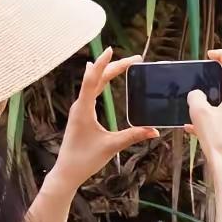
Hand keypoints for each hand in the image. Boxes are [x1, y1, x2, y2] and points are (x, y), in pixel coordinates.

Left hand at [51, 48, 158, 187]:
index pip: (93, 80)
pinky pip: (91, 91)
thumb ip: (133, 136)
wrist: (67, 172)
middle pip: (97, 79)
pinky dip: (100, 81)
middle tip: (135, 58)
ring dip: (108, 72)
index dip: (104, 64)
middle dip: (115, 66)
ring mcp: (79, 109)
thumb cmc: (84, 160)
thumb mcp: (112, 146)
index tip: (111, 49)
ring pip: (94, 84)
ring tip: (123, 62)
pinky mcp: (81, 114)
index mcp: (83, 109)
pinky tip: (100, 75)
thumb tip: (155, 131)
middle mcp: (79, 105)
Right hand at [183, 49, 221, 170]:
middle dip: (214, 87)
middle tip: (199, 92)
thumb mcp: (199, 113)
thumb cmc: (218, 141)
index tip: (211, 55)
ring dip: (212, 107)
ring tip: (194, 118)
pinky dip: (216, 121)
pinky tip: (199, 132)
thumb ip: (196, 97)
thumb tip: (198, 95)